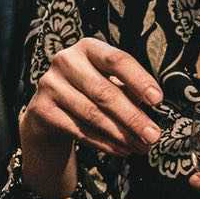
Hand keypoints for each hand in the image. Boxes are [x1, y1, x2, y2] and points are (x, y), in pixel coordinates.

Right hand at [20, 35, 164, 163]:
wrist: (50, 110)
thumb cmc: (90, 92)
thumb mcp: (109, 82)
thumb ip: (129, 90)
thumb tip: (154, 110)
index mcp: (89, 47)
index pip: (117, 60)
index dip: (139, 80)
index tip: (157, 100)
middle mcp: (66, 61)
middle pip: (105, 92)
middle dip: (133, 117)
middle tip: (153, 135)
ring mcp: (50, 84)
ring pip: (92, 114)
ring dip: (121, 134)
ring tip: (141, 147)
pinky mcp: (42, 109)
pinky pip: (79, 130)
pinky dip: (103, 143)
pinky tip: (121, 150)